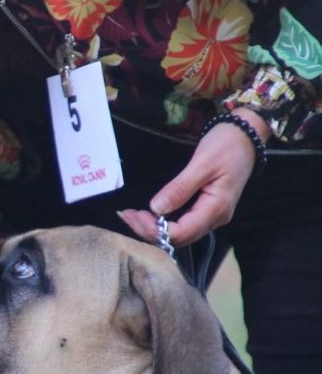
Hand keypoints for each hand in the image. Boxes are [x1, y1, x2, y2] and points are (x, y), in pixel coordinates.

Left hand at [117, 110, 270, 247]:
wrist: (246, 135)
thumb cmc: (227, 145)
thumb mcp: (201, 164)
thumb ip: (180, 188)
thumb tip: (156, 208)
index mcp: (216, 209)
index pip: (181, 233)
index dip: (155, 230)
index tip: (134, 215)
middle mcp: (215, 218)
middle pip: (179, 238)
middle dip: (150, 231)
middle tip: (126, 215)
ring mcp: (212, 215)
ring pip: (180, 233)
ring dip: (155, 228)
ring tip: (132, 215)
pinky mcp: (207, 209)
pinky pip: (184, 224)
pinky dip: (164, 222)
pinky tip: (149, 215)